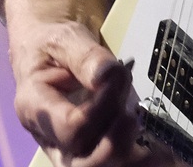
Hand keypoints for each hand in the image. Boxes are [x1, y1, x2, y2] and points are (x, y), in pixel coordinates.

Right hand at [9, 18, 174, 165]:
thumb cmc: (52, 44)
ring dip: (130, 155)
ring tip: (146, 127)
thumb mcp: (63, 38)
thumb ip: (84, 55)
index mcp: (34, 108)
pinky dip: (141, 159)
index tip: (119, 76)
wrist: (48, 53)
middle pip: (83, 164)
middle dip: (116, 141)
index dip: (101, 108)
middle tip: (133, 110)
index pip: (70, 127)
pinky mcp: (90, 154)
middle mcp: (50, 140)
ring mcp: (69, 152)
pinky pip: (114, 165)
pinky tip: (159, 147)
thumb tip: (108, 75)